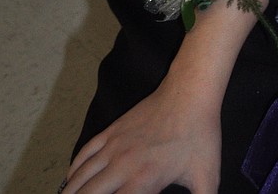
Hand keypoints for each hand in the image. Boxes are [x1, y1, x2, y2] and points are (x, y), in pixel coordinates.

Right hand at [62, 79, 219, 193]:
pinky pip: (83, 154)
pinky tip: (70, 180)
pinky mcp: (111, 131)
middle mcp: (121, 166)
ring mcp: (113, 147)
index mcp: (142, 182)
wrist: (189, 93)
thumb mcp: (207, 178)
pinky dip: (73, 170)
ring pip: (80, 177)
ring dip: (71, 192)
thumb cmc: (200, 136)